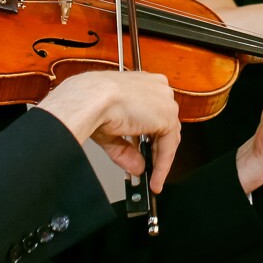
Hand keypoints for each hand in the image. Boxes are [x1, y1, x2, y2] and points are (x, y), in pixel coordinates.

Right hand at [38, 70, 181, 189]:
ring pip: (168, 137)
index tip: (146, 153)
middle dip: (157, 150)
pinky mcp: (168, 116)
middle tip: (150, 169)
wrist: (93, 98)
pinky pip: (168, 147)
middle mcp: (159, 89)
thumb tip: (137, 167)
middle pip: (166, 126)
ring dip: (159, 160)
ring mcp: (166, 101)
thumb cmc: (94, 103)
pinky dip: (162, 165)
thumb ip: (127, 150)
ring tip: (152, 178)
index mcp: (146, 84)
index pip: (157, 114)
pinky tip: (154, 177)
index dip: (152, 137)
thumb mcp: (112, 131)